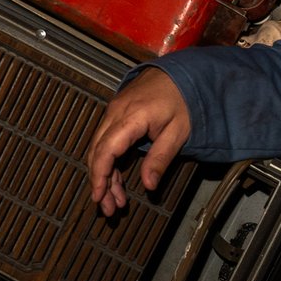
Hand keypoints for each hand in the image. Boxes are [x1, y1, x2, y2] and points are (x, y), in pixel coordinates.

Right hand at [86, 69, 190, 215]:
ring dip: (105, 174)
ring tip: (114, 200)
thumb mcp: (178, 132)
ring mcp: (113, 111)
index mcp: (131, 117)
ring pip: (100, 148)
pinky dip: (109, 161)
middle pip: (97, 151)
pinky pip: (106, 140)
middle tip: (108, 208)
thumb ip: (161, 158)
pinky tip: (117, 180)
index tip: (99, 196)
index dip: (100, 175)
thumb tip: (148, 185)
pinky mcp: (116, 113)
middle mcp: (116, 113)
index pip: (106, 150)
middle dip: (100, 182)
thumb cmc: (183, 99)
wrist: (181, 72)